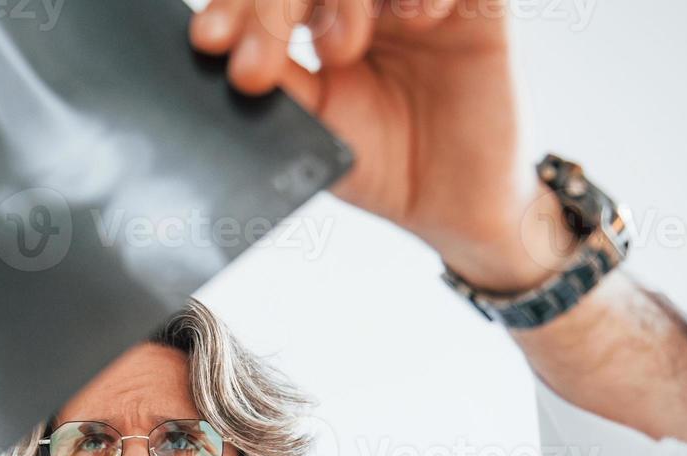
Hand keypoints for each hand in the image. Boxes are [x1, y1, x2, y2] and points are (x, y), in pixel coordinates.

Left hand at [191, 0, 569, 291]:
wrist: (453, 204)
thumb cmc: (383, 163)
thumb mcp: (316, 128)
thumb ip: (279, 83)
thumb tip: (224, 54)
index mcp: (317, 17)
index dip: (236, 8)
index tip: (209, 42)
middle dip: (275, 8)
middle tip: (260, 65)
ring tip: (340, 51)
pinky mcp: (477, 7)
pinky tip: (415, 19)